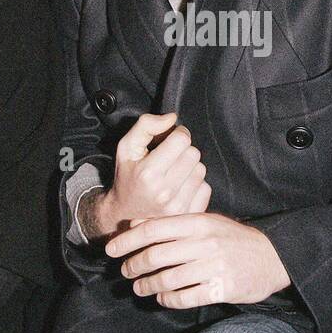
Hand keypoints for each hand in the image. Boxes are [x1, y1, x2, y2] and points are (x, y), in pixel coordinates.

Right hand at [96, 113, 209, 233]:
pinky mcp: (189, 214)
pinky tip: (180, 187)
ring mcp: (178, 206)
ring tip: (173, 173)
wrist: (124, 213)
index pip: (182, 139)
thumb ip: (145, 125)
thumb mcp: (126, 147)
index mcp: (148, 173)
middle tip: (170, 158)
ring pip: (201, 169)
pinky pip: (206, 187)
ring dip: (190, 167)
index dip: (178, 134)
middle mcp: (164, 192)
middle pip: (193, 153)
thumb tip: (173, 118)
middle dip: (184, 151)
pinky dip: (196, 185)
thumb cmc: (127, 176)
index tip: (170, 140)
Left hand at [106, 212, 289, 307]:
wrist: (273, 257)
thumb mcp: (206, 222)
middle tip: (125, 271)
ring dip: (147, 285)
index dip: (127, 240)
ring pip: (167, 279)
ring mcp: (214, 267)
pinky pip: (185, 297)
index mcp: (199, 222)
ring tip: (139, 288)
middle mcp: (205, 243)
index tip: (111, 249)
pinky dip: (168, 299)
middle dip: (133, 265)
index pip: (153, 229)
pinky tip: (162, 298)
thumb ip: (172, 223)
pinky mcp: (221, 289)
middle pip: (156, 255)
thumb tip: (136, 223)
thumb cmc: (233, 239)